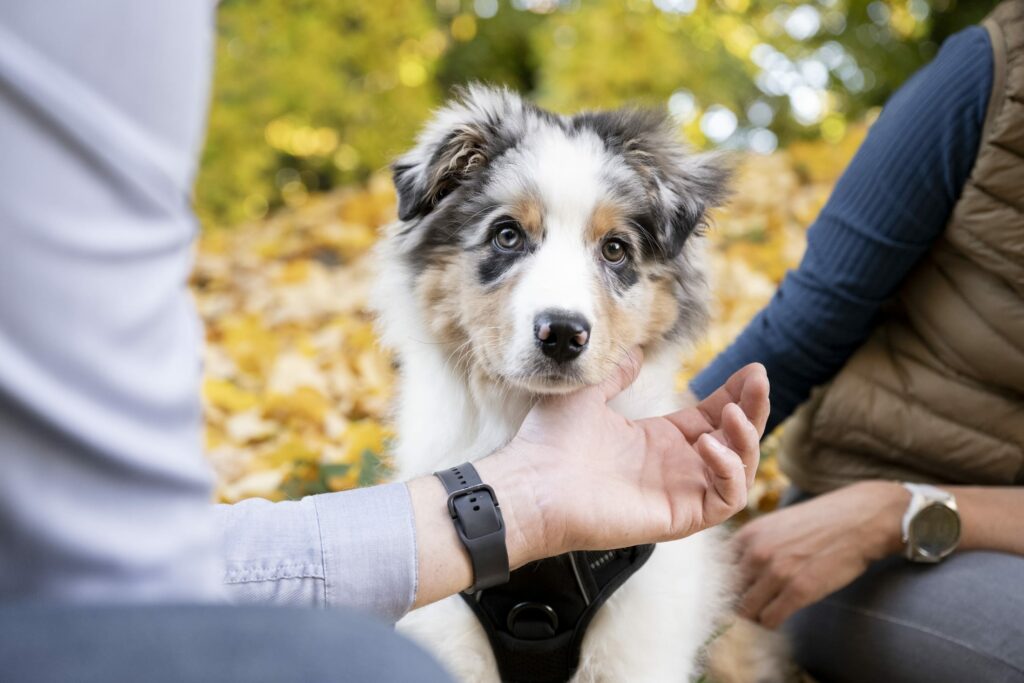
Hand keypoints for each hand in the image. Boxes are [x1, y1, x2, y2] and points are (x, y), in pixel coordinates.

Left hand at [480, 351, 769, 565]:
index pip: (711, 418)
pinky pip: (725, 499)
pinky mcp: (677, 517)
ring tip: (735, 413)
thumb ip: (617, 375)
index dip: (735, 394)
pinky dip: (729, 471)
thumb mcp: (589, 395)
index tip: (752, 369)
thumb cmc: (549, 443)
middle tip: (758, 379)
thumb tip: (635, 352)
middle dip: (753, 409)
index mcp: (656, 442)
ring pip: (738, 471)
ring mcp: (677, 494)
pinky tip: (710, 445)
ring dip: (747, 439)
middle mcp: (672, 468)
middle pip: (733, 441)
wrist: (530, 482)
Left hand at [734, 480, 908, 627]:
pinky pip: (769, 620)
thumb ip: (753, 545)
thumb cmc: (818, 523)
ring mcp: (776, 572)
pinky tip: (782, 615)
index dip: (723, 584)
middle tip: (752, 606)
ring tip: (768, 610)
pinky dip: (772, 623)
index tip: (734, 592)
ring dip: (755, 615)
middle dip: (739, 602)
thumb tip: (734, 573)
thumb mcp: (775, 525)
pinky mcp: (799, 590)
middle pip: (729, 593)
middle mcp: (756, 552)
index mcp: (748, 535)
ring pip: (746, 610)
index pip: (717, 570)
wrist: (859, 520)